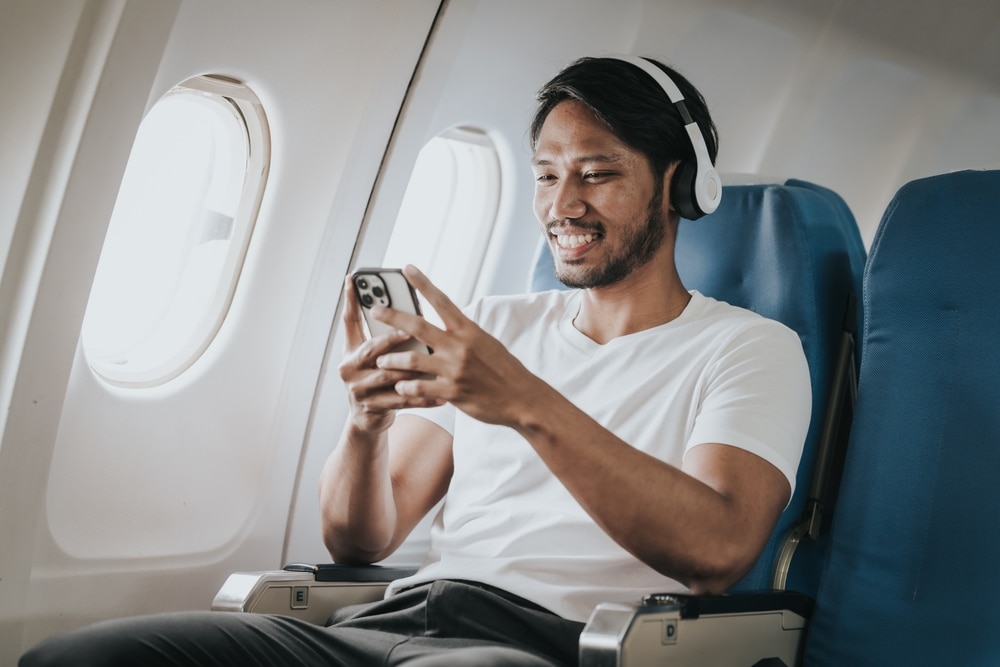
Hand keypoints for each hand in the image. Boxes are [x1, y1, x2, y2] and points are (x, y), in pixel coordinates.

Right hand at [338, 277, 441, 432]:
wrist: (368, 418)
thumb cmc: (379, 379)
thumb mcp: (375, 356)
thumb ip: (386, 336)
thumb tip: (409, 312)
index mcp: (351, 349)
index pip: (349, 320)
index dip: (350, 300)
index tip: (354, 279)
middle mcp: (349, 367)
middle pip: (370, 349)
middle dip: (391, 339)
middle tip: (410, 331)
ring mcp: (358, 389)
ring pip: (388, 376)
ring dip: (412, 370)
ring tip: (433, 363)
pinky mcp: (372, 408)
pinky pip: (401, 400)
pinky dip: (423, 396)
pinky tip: (441, 394)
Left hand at [370, 266, 541, 426]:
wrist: (523, 399)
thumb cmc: (504, 370)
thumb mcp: (486, 344)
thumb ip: (462, 335)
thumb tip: (444, 325)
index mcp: (469, 331)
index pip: (442, 301)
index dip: (422, 283)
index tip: (406, 268)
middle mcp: (460, 347)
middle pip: (418, 327)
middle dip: (392, 317)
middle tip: (375, 310)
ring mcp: (455, 370)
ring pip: (412, 359)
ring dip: (392, 360)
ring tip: (380, 361)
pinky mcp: (452, 392)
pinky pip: (420, 388)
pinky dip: (406, 387)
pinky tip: (400, 386)